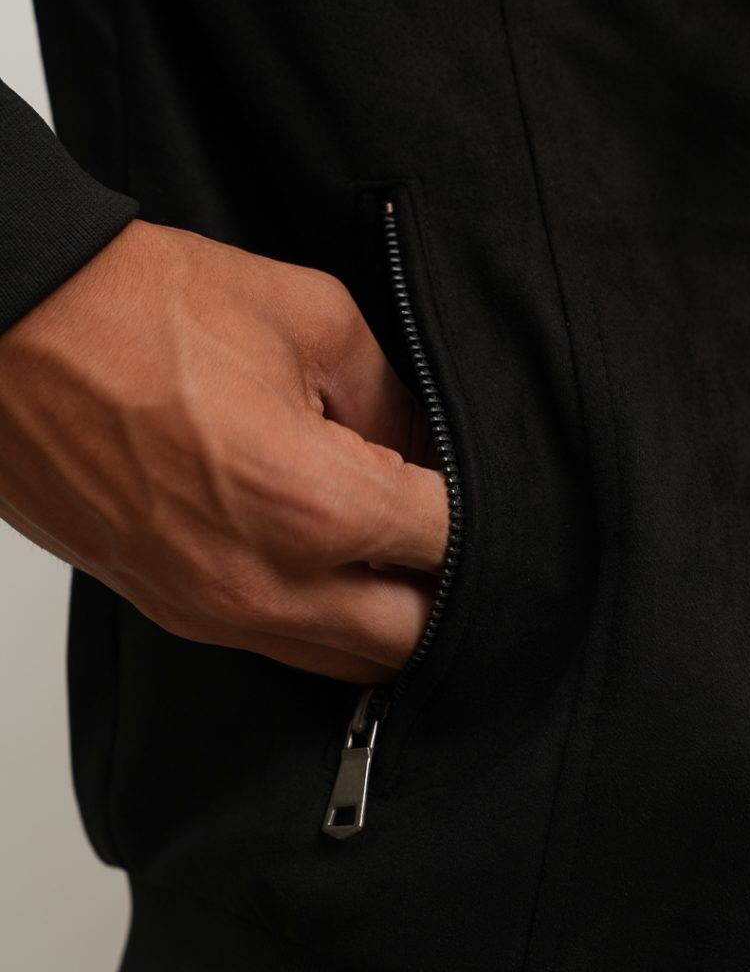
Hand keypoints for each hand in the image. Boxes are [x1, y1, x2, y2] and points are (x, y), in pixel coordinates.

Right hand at [0, 217, 448, 681]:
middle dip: (446, 587)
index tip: (477, 484)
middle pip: (412, 637)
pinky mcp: (171, 611)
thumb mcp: (311, 318)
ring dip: (386, 617)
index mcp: (313, 503)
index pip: (451, 544)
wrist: (10, 332)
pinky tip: (327, 563)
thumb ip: (394, 401)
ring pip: (346, 663)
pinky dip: (322, 620)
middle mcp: (266, 581)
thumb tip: (428, 453)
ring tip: (392, 550)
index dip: (481, 512)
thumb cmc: (138, 309)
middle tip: (446, 531)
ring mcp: (211, 609)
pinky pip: (279, 646)